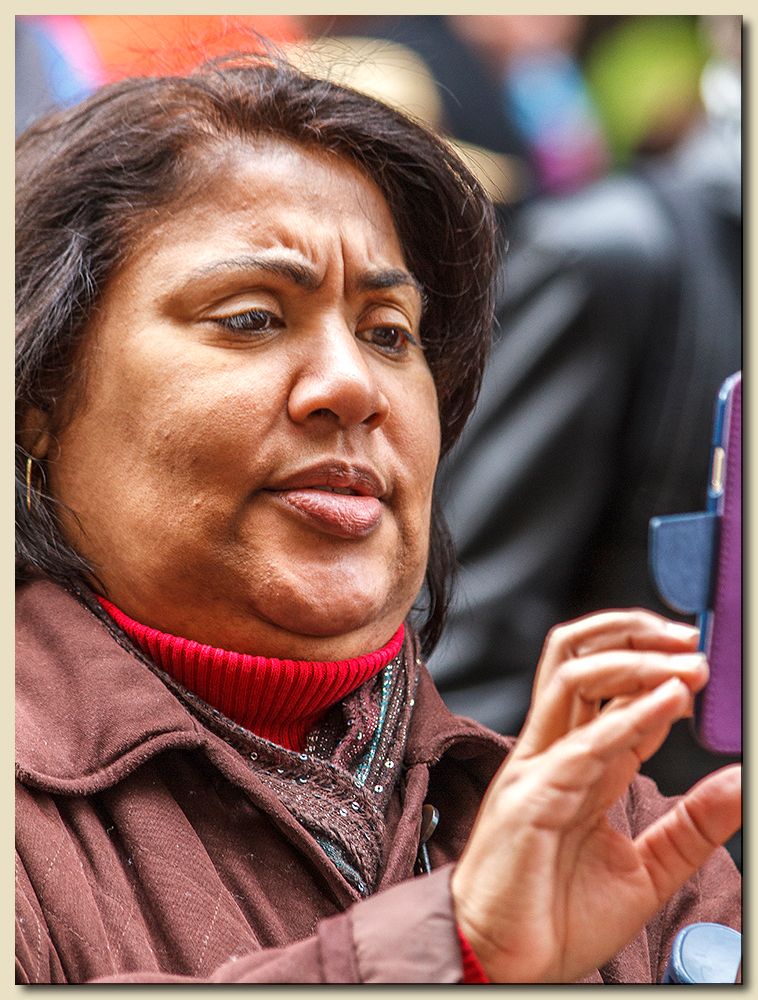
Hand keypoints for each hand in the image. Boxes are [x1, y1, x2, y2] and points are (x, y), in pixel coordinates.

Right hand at [451, 609, 741, 982]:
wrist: (500, 962)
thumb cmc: (554, 915)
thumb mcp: (646, 869)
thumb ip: (692, 825)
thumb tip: (737, 783)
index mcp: (578, 765)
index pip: (613, 690)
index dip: (662, 670)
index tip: (706, 672)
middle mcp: (554, 753)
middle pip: (578, 660)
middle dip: (634, 634)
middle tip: (691, 640)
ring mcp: (539, 767)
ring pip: (574, 678)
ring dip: (635, 659)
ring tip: (687, 663)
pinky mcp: (533, 794)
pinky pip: (583, 741)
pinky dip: (631, 715)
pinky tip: (670, 701)